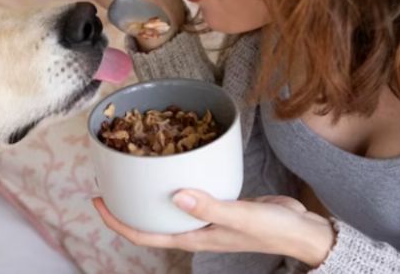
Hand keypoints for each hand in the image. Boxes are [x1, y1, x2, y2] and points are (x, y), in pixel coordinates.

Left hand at [92, 190, 335, 266]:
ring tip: (132, 168)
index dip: (117, 221)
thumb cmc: (273, 229)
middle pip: (149, 220)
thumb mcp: (240, 216)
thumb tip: (176, 195)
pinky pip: (187, 192)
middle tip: (108, 180)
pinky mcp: (218, 202)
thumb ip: (209, 207)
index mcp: (192, 237)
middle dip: (126, 204)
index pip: (144, 234)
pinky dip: (174, 180)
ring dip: (148, 192)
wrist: (302, 230)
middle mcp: (193, 229)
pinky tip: (173, 162)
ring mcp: (205, 217)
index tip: (97, 202)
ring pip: (167, 206)